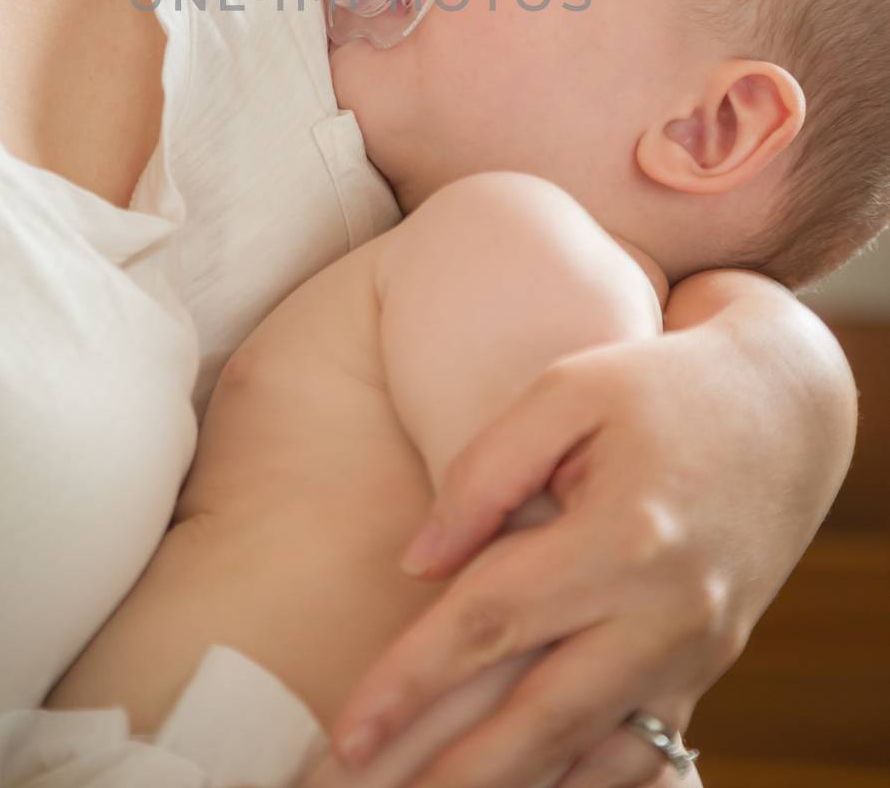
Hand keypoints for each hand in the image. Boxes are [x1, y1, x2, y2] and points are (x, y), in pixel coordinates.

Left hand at [326, 330, 768, 787]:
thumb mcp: (567, 391)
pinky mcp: (711, 665)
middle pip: (541, 717)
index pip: (490, 622)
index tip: (350, 726)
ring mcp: (697, 650)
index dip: (411, 679)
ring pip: (596, 755)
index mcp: (623, 534)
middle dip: (451, 772)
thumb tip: (419, 562)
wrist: (784, 408)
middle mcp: (666, 610)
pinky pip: (646, 753)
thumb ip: (486, 472)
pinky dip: (587, 783)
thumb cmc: (659, 386)